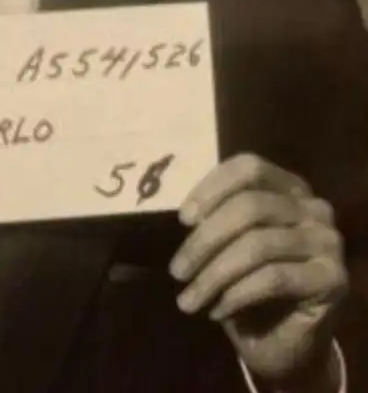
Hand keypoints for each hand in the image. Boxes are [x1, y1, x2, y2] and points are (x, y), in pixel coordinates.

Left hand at [169, 155, 346, 388]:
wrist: (285, 340)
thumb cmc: (250, 283)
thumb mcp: (230, 244)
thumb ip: (217, 220)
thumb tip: (187, 216)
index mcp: (288, 187)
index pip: (249, 168)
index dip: (212, 188)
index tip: (183, 219)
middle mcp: (313, 206)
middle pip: (250, 206)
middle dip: (205, 240)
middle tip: (177, 271)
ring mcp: (327, 241)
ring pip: (259, 245)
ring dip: (214, 274)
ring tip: (188, 299)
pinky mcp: (332, 279)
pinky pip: (274, 278)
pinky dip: (238, 294)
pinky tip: (217, 311)